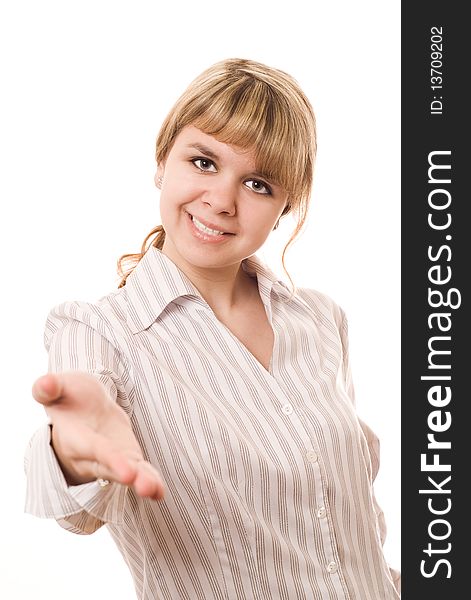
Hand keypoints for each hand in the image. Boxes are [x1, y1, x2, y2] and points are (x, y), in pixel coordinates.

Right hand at [32, 371, 163, 500]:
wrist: (82, 405)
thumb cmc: (69, 395)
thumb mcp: (60, 386)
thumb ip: (51, 387)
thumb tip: (45, 383)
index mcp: (75, 437)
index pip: (94, 449)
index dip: (110, 458)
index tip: (128, 471)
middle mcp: (91, 455)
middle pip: (108, 468)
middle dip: (125, 476)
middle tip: (144, 487)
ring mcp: (111, 459)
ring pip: (125, 473)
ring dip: (141, 482)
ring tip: (153, 490)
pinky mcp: (126, 457)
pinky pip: (138, 471)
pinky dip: (149, 480)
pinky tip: (159, 492)